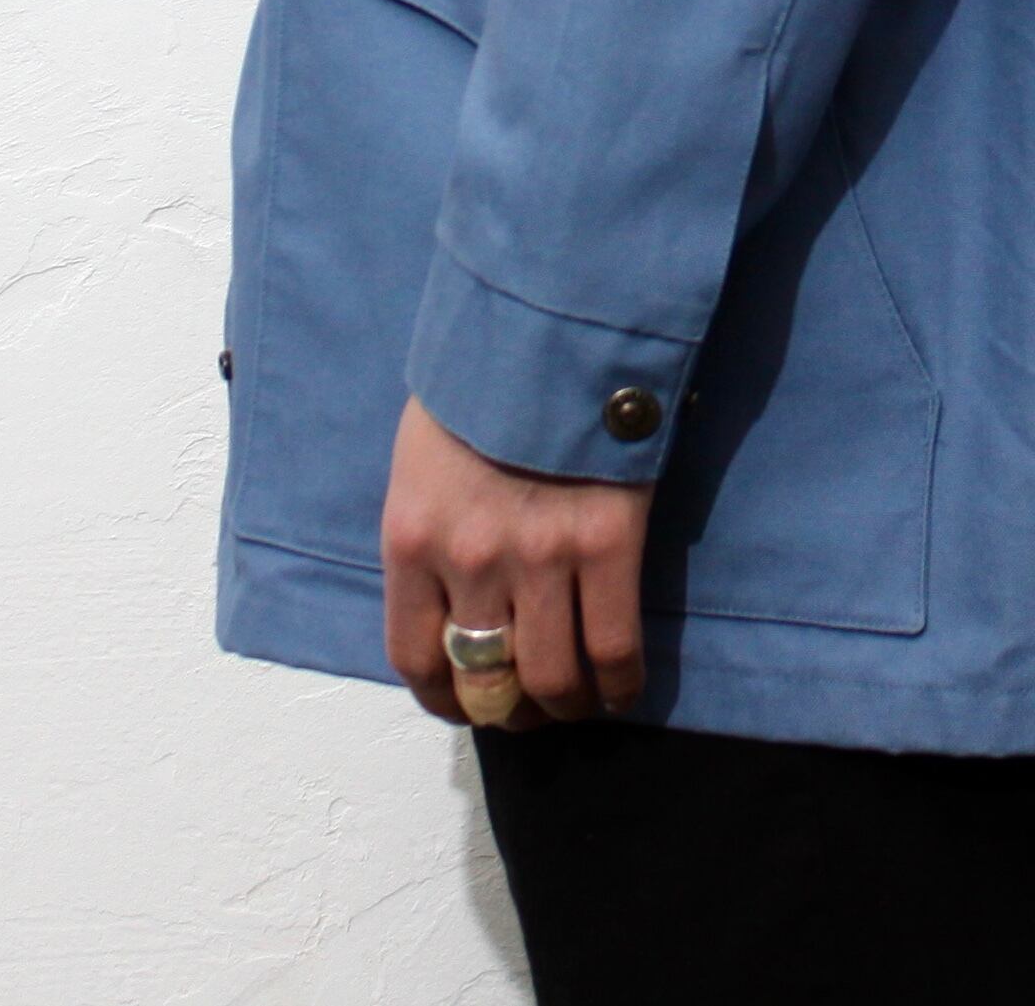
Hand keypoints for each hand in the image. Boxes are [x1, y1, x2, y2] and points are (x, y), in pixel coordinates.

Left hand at [380, 394, 652, 727]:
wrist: (552, 326)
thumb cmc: (482, 384)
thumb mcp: (424, 459)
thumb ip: (432, 531)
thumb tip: (451, 600)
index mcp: (413, 538)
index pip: (414, 657)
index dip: (444, 698)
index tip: (466, 702)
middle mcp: (469, 561)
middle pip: (485, 681)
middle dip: (509, 709)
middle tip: (529, 706)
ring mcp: (540, 556)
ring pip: (551, 678)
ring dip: (565, 704)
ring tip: (578, 699)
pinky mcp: (606, 543)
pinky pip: (613, 647)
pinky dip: (619, 682)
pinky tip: (621, 683)